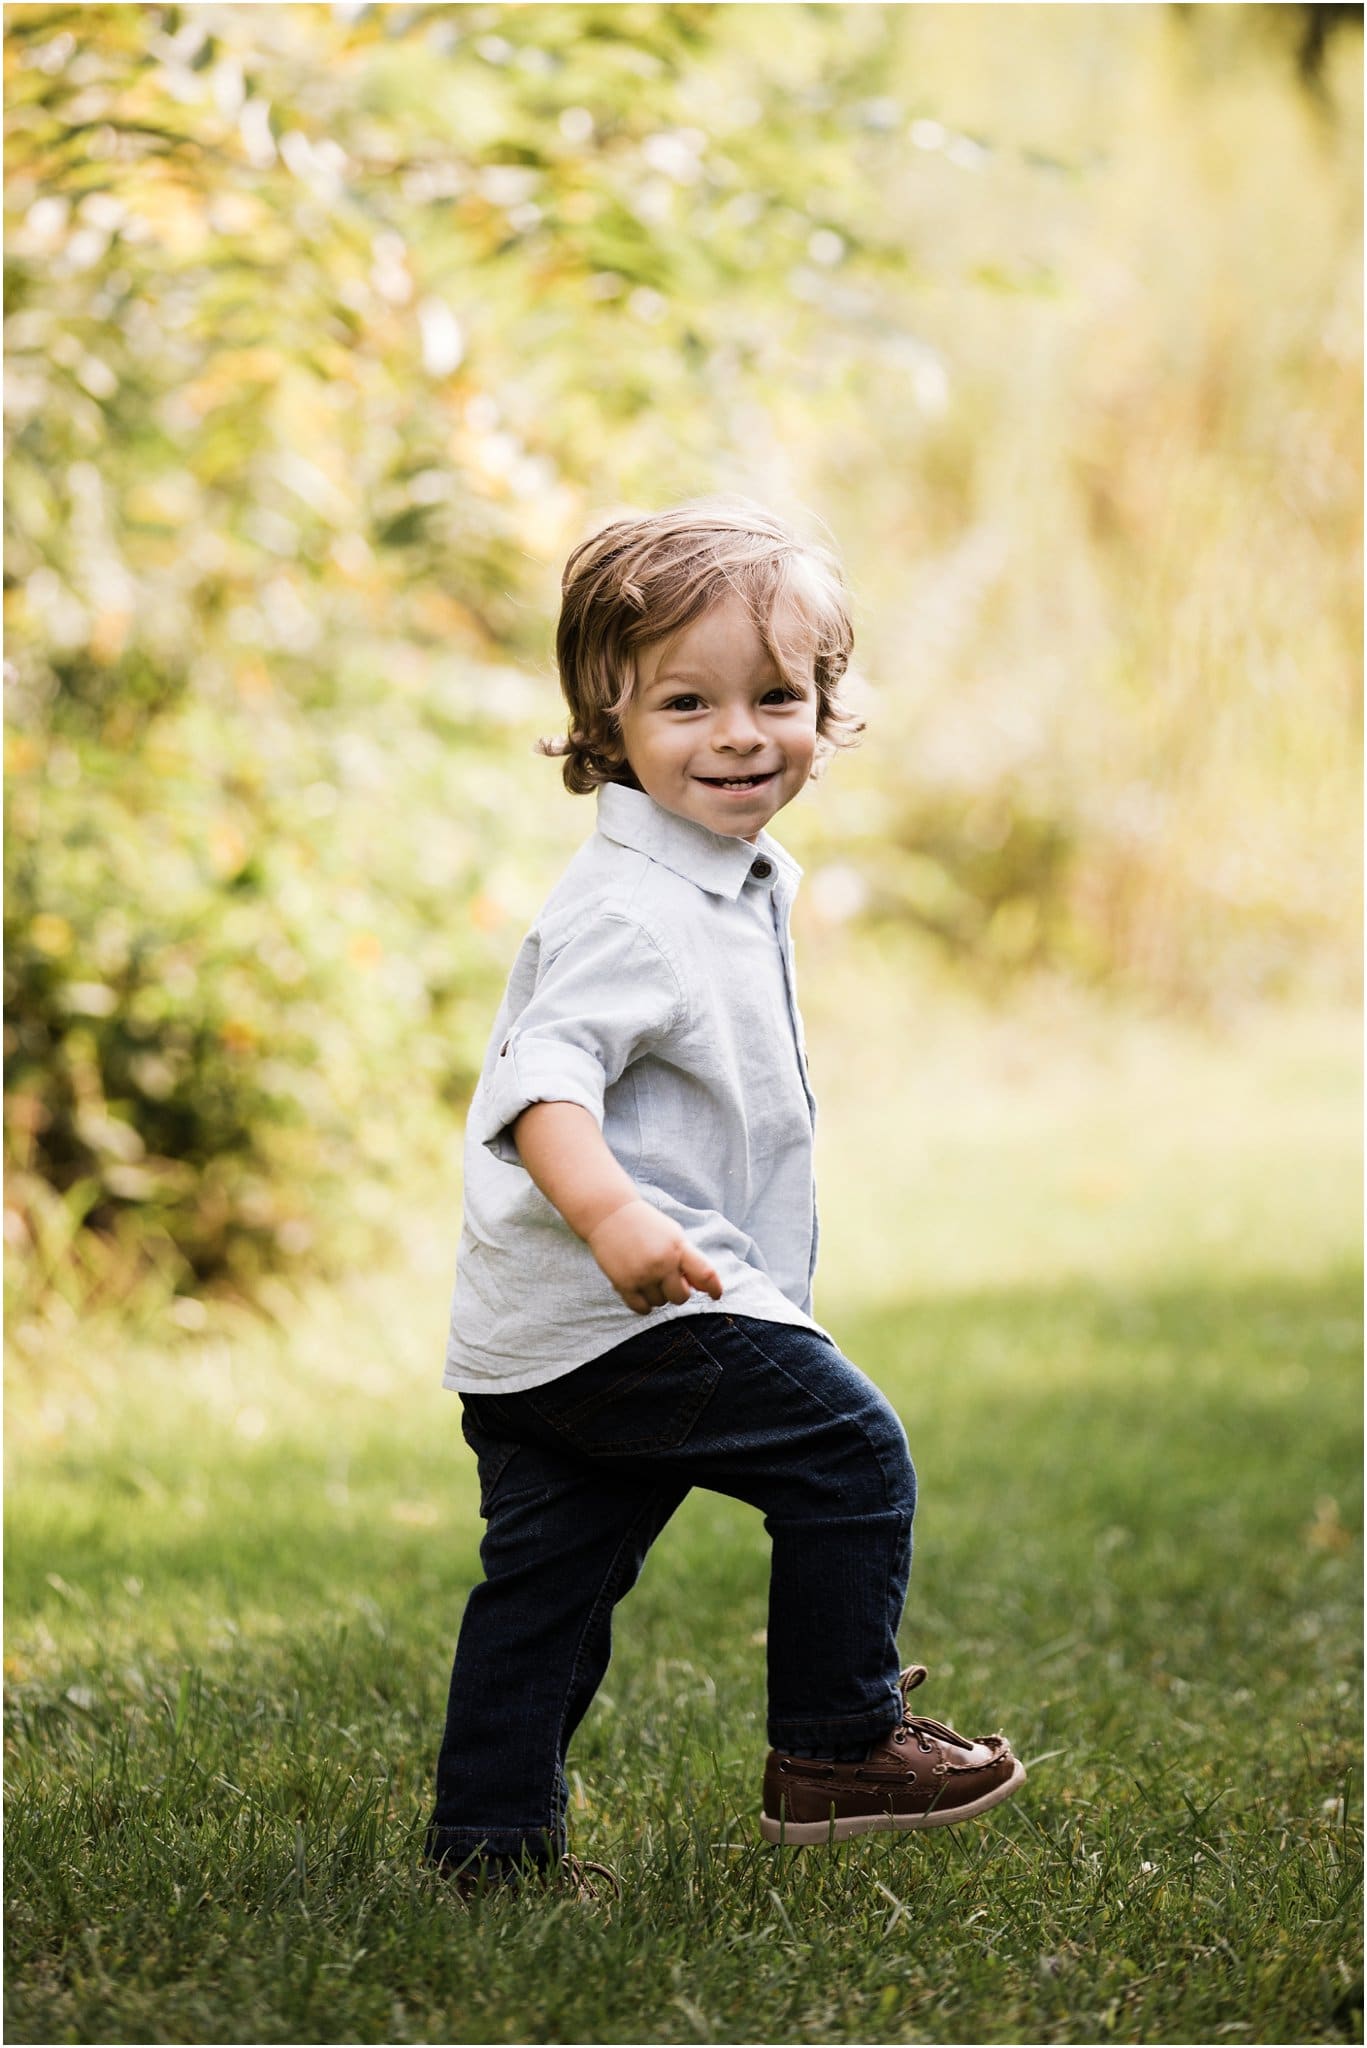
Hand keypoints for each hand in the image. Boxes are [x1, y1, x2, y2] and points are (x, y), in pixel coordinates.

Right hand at [585, 1199, 723, 1315]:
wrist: (609, 1214)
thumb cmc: (646, 1225)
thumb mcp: (673, 1235)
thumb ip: (689, 1260)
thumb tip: (703, 1288)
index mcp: (679, 1247)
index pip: (705, 1274)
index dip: (714, 1288)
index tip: (716, 1295)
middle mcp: (663, 1263)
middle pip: (681, 1297)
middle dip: (677, 1291)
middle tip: (667, 1278)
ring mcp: (643, 1274)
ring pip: (660, 1303)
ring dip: (657, 1294)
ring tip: (647, 1275)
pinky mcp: (624, 1283)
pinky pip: (642, 1308)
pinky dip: (644, 1305)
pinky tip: (640, 1290)